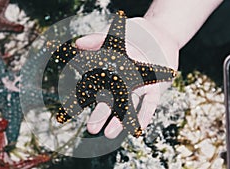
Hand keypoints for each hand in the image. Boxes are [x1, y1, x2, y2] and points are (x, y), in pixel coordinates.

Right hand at [75, 17, 178, 138]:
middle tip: (92, 128)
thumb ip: (96, 40)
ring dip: (119, 120)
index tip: (70, 112)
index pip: (94, 90)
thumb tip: (78, 44)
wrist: (159, 34)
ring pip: (127, 107)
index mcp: (109, 75)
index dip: (82, 101)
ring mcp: (138, 88)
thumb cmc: (133, 36)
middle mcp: (122, 85)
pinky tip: (137, 128)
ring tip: (110, 133)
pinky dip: (143, 115)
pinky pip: (149, 104)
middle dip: (100, 115)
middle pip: (109, 102)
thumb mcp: (112, 36)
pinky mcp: (154, 89)